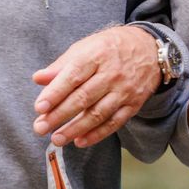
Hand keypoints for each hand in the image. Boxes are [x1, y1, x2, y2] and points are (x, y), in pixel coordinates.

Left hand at [31, 25, 161, 148]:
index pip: (73, 76)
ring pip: (98, 113)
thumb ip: (61, 65)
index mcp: (96, 55)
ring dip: (76, 128)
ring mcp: (124, 90)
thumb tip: (38, 79)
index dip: (55, 93)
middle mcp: (112, 74)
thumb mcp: (85, 47)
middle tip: (40, 128)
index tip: (39, 107)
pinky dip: (97, 134)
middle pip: (83, 98)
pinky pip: (114, 122)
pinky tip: (80, 141)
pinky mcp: (133, 104)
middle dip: (60, 115)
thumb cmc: (110, 48)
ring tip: (57, 139)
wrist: (150, 49)